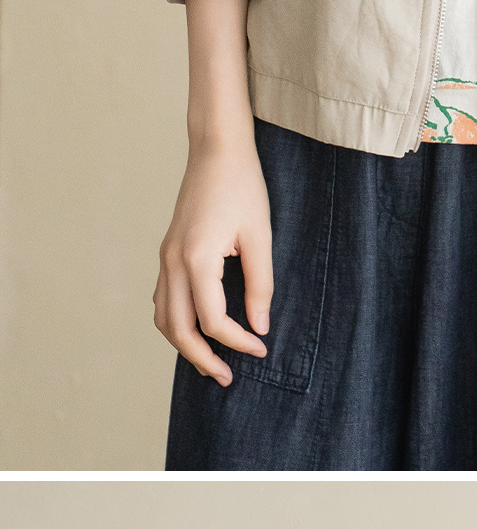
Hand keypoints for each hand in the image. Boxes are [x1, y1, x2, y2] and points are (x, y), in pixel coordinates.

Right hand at [153, 127, 273, 385]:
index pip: (212, 321)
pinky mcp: (168, 251)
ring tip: (209, 362)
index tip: (261, 348)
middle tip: (226, 379)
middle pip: (177, 329)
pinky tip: (196, 328)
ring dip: (183, 344)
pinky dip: (175, 320)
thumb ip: (260, 286)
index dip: (237, 342)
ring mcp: (166, 257)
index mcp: (197, 259)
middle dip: (201, 358)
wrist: (216, 149)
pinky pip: (163, 297)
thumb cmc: (243, 187)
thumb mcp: (260, 237)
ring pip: (163, 316)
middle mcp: (173, 262)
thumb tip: (259, 327)